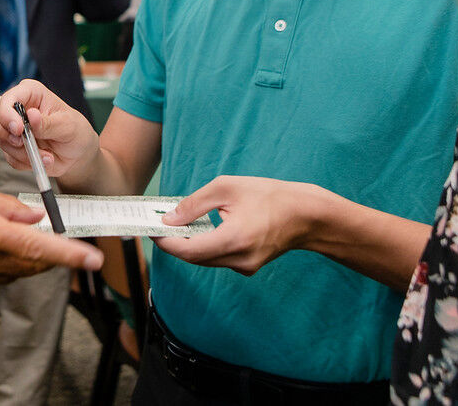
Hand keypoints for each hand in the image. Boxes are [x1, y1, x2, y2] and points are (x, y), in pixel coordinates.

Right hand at [0, 80, 99, 183]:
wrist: (77, 153)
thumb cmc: (75, 131)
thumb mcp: (68, 126)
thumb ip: (48, 123)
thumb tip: (32, 115)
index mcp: (30, 92)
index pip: (7, 98)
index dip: (6, 113)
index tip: (18, 129)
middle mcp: (16, 107)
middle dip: (1, 131)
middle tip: (19, 142)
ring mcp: (12, 127)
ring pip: (1, 140)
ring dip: (23, 153)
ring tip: (46, 155)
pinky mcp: (12, 146)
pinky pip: (9, 157)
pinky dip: (26, 162)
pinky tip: (43, 159)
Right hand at [0, 184, 102, 292]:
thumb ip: (7, 207)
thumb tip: (36, 217)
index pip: (39, 249)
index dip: (70, 255)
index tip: (93, 259)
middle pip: (34, 264)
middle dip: (52, 254)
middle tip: (57, 238)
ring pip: (18, 272)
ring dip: (28, 257)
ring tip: (17, 235)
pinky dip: (5, 263)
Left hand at [153, 176, 313, 275]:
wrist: (307, 214)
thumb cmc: (268, 196)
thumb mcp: (226, 188)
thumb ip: (194, 204)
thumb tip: (168, 219)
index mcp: (233, 240)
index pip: (187, 251)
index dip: (165, 242)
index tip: (151, 229)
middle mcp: (239, 260)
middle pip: (193, 258)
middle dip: (174, 242)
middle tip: (159, 224)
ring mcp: (245, 267)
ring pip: (205, 259)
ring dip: (189, 243)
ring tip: (178, 223)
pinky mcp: (248, 266)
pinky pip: (218, 258)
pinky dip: (205, 246)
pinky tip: (201, 229)